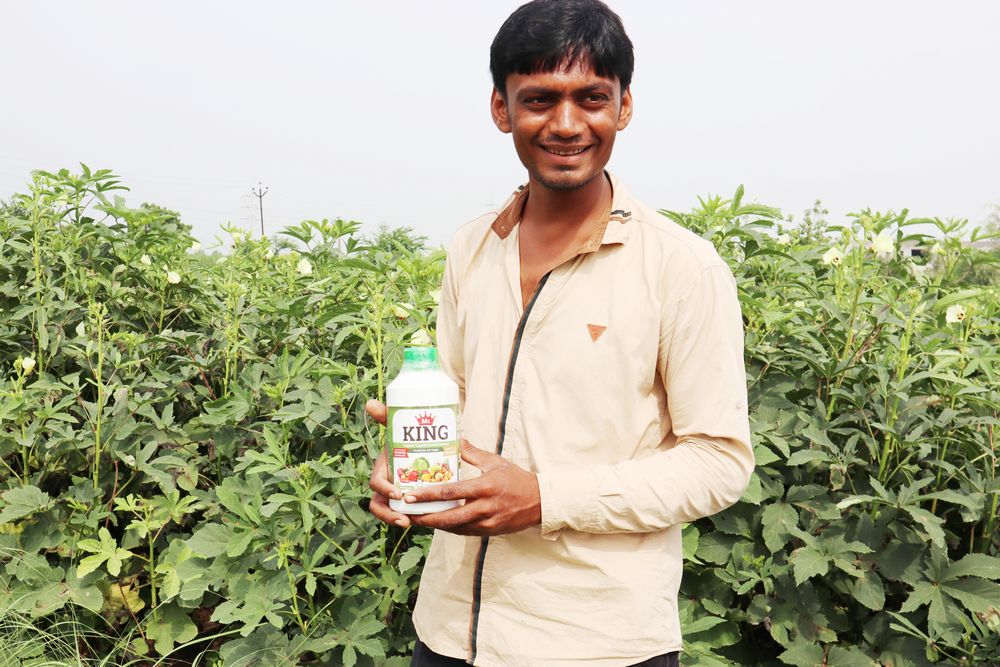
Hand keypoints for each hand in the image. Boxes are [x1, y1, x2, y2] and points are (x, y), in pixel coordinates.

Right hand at [365, 399, 412, 528]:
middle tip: (405, 519)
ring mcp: (395, 495)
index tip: (398, 493)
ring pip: (390, 513)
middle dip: (388, 514)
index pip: (376, 483)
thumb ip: (387, 417)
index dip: (384, 489)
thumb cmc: (408, 437)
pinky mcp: (408, 502)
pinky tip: (426, 520)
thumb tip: (370, 403)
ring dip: (396, 520)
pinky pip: (406, 513)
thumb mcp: (399, 428)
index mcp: (382, 469)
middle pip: (378, 505)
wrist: (424, 445)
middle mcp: (386, 484)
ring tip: (412, 523)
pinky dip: (413, 518)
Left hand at [404, 439, 540, 535]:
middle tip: (404, 514)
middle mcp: (485, 507)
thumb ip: (472, 452)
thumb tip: (456, 438)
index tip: (410, 495)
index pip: (451, 492)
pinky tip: (435, 523)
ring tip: (414, 520)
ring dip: (433, 525)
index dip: (428, 495)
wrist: (540, 502)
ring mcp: (487, 522)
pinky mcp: (489, 532)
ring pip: (454, 527)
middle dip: (425, 517)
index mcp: (485, 486)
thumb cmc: (516, 478)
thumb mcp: (495, 461)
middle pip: (449, 517)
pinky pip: (464, 531)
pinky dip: (448, 528)